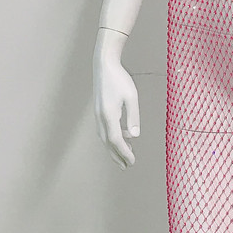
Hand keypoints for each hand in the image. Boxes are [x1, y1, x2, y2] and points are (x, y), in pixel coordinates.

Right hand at [92, 51, 139, 169]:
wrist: (104, 66)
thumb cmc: (120, 79)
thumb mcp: (131, 96)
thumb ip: (133, 117)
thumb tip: (135, 136)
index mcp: (108, 115)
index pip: (116, 141)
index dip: (123, 153)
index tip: (132, 162)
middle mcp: (100, 118)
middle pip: (108, 143)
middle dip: (117, 156)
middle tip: (126, 166)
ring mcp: (98, 115)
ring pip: (105, 137)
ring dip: (114, 148)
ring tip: (125, 155)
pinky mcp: (99, 111)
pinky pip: (104, 130)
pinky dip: (112, 137)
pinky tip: (123, 135)